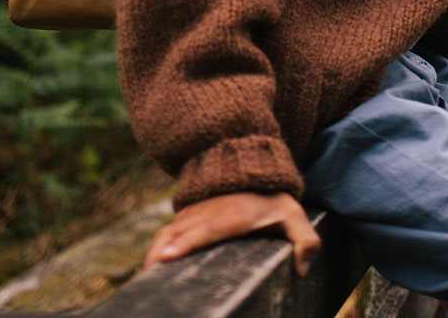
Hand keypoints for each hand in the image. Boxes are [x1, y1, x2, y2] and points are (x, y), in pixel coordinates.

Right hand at [142, 191, 321, 276]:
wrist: (249, 165)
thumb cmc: (272, 197)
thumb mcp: (294, 214)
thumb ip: (304, 238)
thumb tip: (302, 269)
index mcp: (233, 215)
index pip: (206, 230)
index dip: (185, 243)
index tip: (166, 258)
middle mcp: (208, 213)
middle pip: (177, 234)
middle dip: (160, 256)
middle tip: (146, 283)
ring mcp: (194, 214)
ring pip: (168, 234)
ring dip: (154, 254)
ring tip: (144, 282)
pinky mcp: (187, 217)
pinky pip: (167, 233)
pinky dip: (156, 249)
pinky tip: (150, 271)